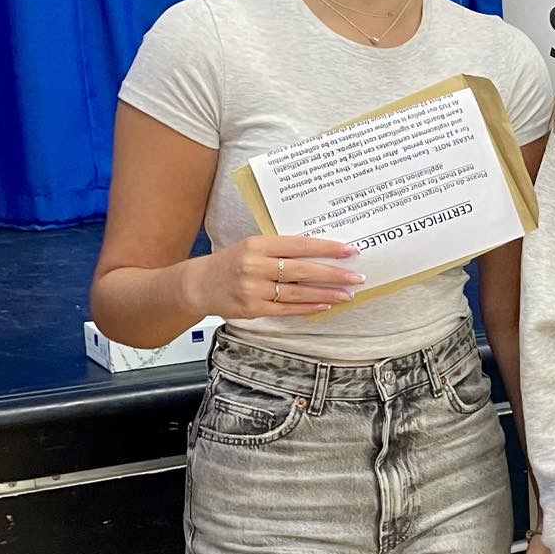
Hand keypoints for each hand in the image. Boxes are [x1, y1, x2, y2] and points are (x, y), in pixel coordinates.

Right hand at [182, 233, 362, 319]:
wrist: (198, 284)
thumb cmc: (231, 262)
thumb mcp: (253, 246)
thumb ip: (281, 249)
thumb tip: (321, 253)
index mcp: (257, 244)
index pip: (299, 245)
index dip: (327, 248)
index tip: (349, 251)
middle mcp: (255, 266)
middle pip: (302, 270)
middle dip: (333, 274)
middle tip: (356, 276)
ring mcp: (253, 289)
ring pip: (298, 293)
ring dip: (326, 294)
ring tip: (347, 294)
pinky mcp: (252, 309)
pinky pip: (286, 309)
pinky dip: (308, 308)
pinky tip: (325, 305)